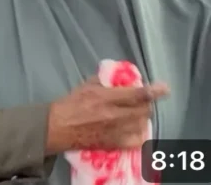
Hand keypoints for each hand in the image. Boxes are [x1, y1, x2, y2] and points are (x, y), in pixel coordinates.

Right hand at [46, 77, 168, 153]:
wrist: (57, 128)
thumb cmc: (69, 105)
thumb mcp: (85, 86)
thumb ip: (104, 82)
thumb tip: (118, 79)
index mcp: (105, 98)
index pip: (136, 94)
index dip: (153, 91)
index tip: (164, 88)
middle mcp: (114, 115)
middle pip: (143, 110)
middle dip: (146, 103)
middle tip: (141, 100)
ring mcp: (116, 131)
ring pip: (142, 124)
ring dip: (142, 117)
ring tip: (136, 113)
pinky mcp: (115, 143)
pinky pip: (137, 140)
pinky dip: (140, 132)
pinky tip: (135, 128)